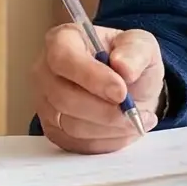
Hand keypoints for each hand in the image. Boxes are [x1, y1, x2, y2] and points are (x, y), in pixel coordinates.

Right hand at [35, 24, 162, 153]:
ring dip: (110, 128)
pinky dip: (107, 142)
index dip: (91, 77)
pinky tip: (124, 130)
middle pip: (64, 98)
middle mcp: (45, 71)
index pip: (63, 59)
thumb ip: (135, 51)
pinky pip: (77, 145)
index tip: (121, 91)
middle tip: (134, 112)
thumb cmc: (128, 61)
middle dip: (105, 111)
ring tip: (136, 120)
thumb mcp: (141, 44)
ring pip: (72, 126)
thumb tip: (123, 67)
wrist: (128, 88)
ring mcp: (45, 103)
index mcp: (62, 40)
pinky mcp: (53, 130)